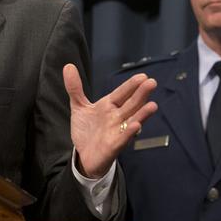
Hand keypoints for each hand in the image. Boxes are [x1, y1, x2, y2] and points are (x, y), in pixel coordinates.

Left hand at [63, 64, 157, 178]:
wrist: (83, 155)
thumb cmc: (86, 130)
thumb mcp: (79, 106)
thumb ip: (75, 87)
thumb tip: (68, 66)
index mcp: (109, 106)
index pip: (122, 93)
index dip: (131, 85)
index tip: (142, 76)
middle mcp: (116, 117)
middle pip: (131, 104)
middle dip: (141, 94)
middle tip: (152, 83)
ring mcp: (117, 131)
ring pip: (132, 120)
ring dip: (142, 113)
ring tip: (153, 105)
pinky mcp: (114, 146)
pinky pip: (123, 138)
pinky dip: (130, 132)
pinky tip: (136, 126)